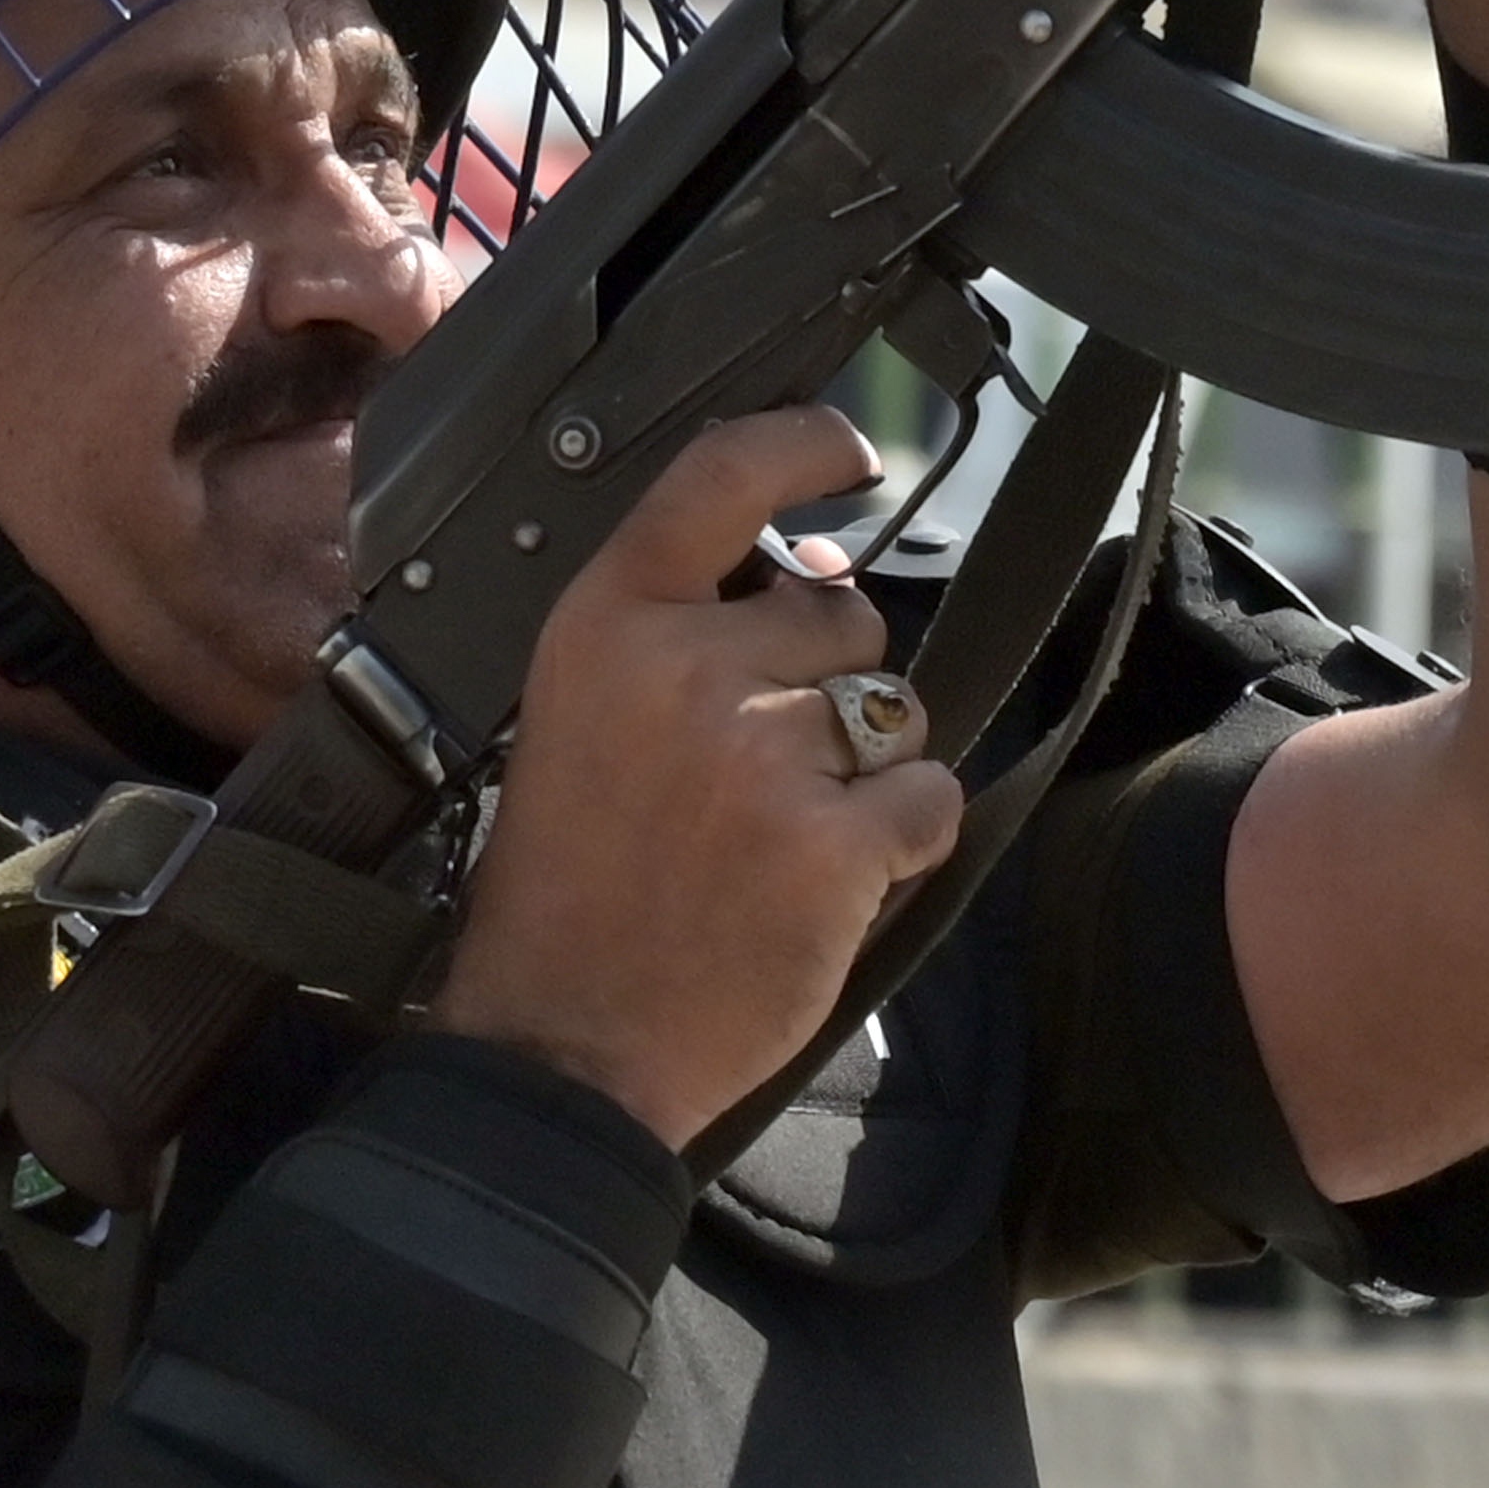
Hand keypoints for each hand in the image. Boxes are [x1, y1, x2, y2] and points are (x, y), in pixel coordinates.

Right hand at [432, 408, 962, 1152]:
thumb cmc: (566, 885)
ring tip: (777, 837)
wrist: (561, 1042)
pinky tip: (827, 883)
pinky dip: (901, 841)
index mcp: (604, 625)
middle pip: (839, 615)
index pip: (718, 478)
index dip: (801, 445)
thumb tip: (815, 574)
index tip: (848, 450)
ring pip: (891, 709)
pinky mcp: (835, 842)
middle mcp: (684, 666)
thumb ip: (682, 637)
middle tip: (755, 773)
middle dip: (825, 682)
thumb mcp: (579, 721)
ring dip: (863, 766)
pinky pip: (927, 797)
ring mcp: (763, 753)